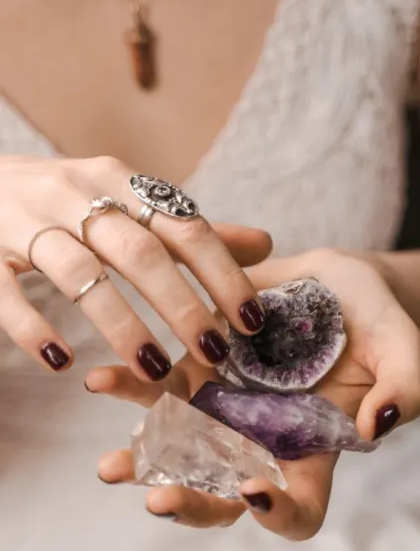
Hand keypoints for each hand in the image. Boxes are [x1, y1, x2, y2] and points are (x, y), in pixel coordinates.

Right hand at [0, 155, 269, 376]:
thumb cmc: (67, 201)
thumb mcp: (126, 203)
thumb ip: (187, 229)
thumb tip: (264, 244)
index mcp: (120, 183)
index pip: (184, 226)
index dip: (222, 273)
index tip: (250, 320)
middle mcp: (76, 195)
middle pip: (137, 250)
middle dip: (181, 305)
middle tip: (213, 354)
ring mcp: (27, 222)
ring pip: (78, 272)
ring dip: (119, 323)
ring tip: (153, 368)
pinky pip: (6, 291)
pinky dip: (32, 326)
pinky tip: (61, 362)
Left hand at [96, 248, 419, 539]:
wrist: (336, 280)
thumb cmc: (377, 320)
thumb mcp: (401, 346)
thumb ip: (402, 389)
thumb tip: (375, 429)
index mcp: (313, 450)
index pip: (300, 508)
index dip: (279, 514)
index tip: (256, 491)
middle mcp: (261, 440)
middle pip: (223, 495)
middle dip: (191, 504)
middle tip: (160, 500)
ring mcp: (226, 407)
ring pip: (177, 450)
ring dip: (140, 462)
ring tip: (110, 468)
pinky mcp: (197, 367)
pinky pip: (158, 386)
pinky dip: (127, 386)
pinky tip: (99, 380)